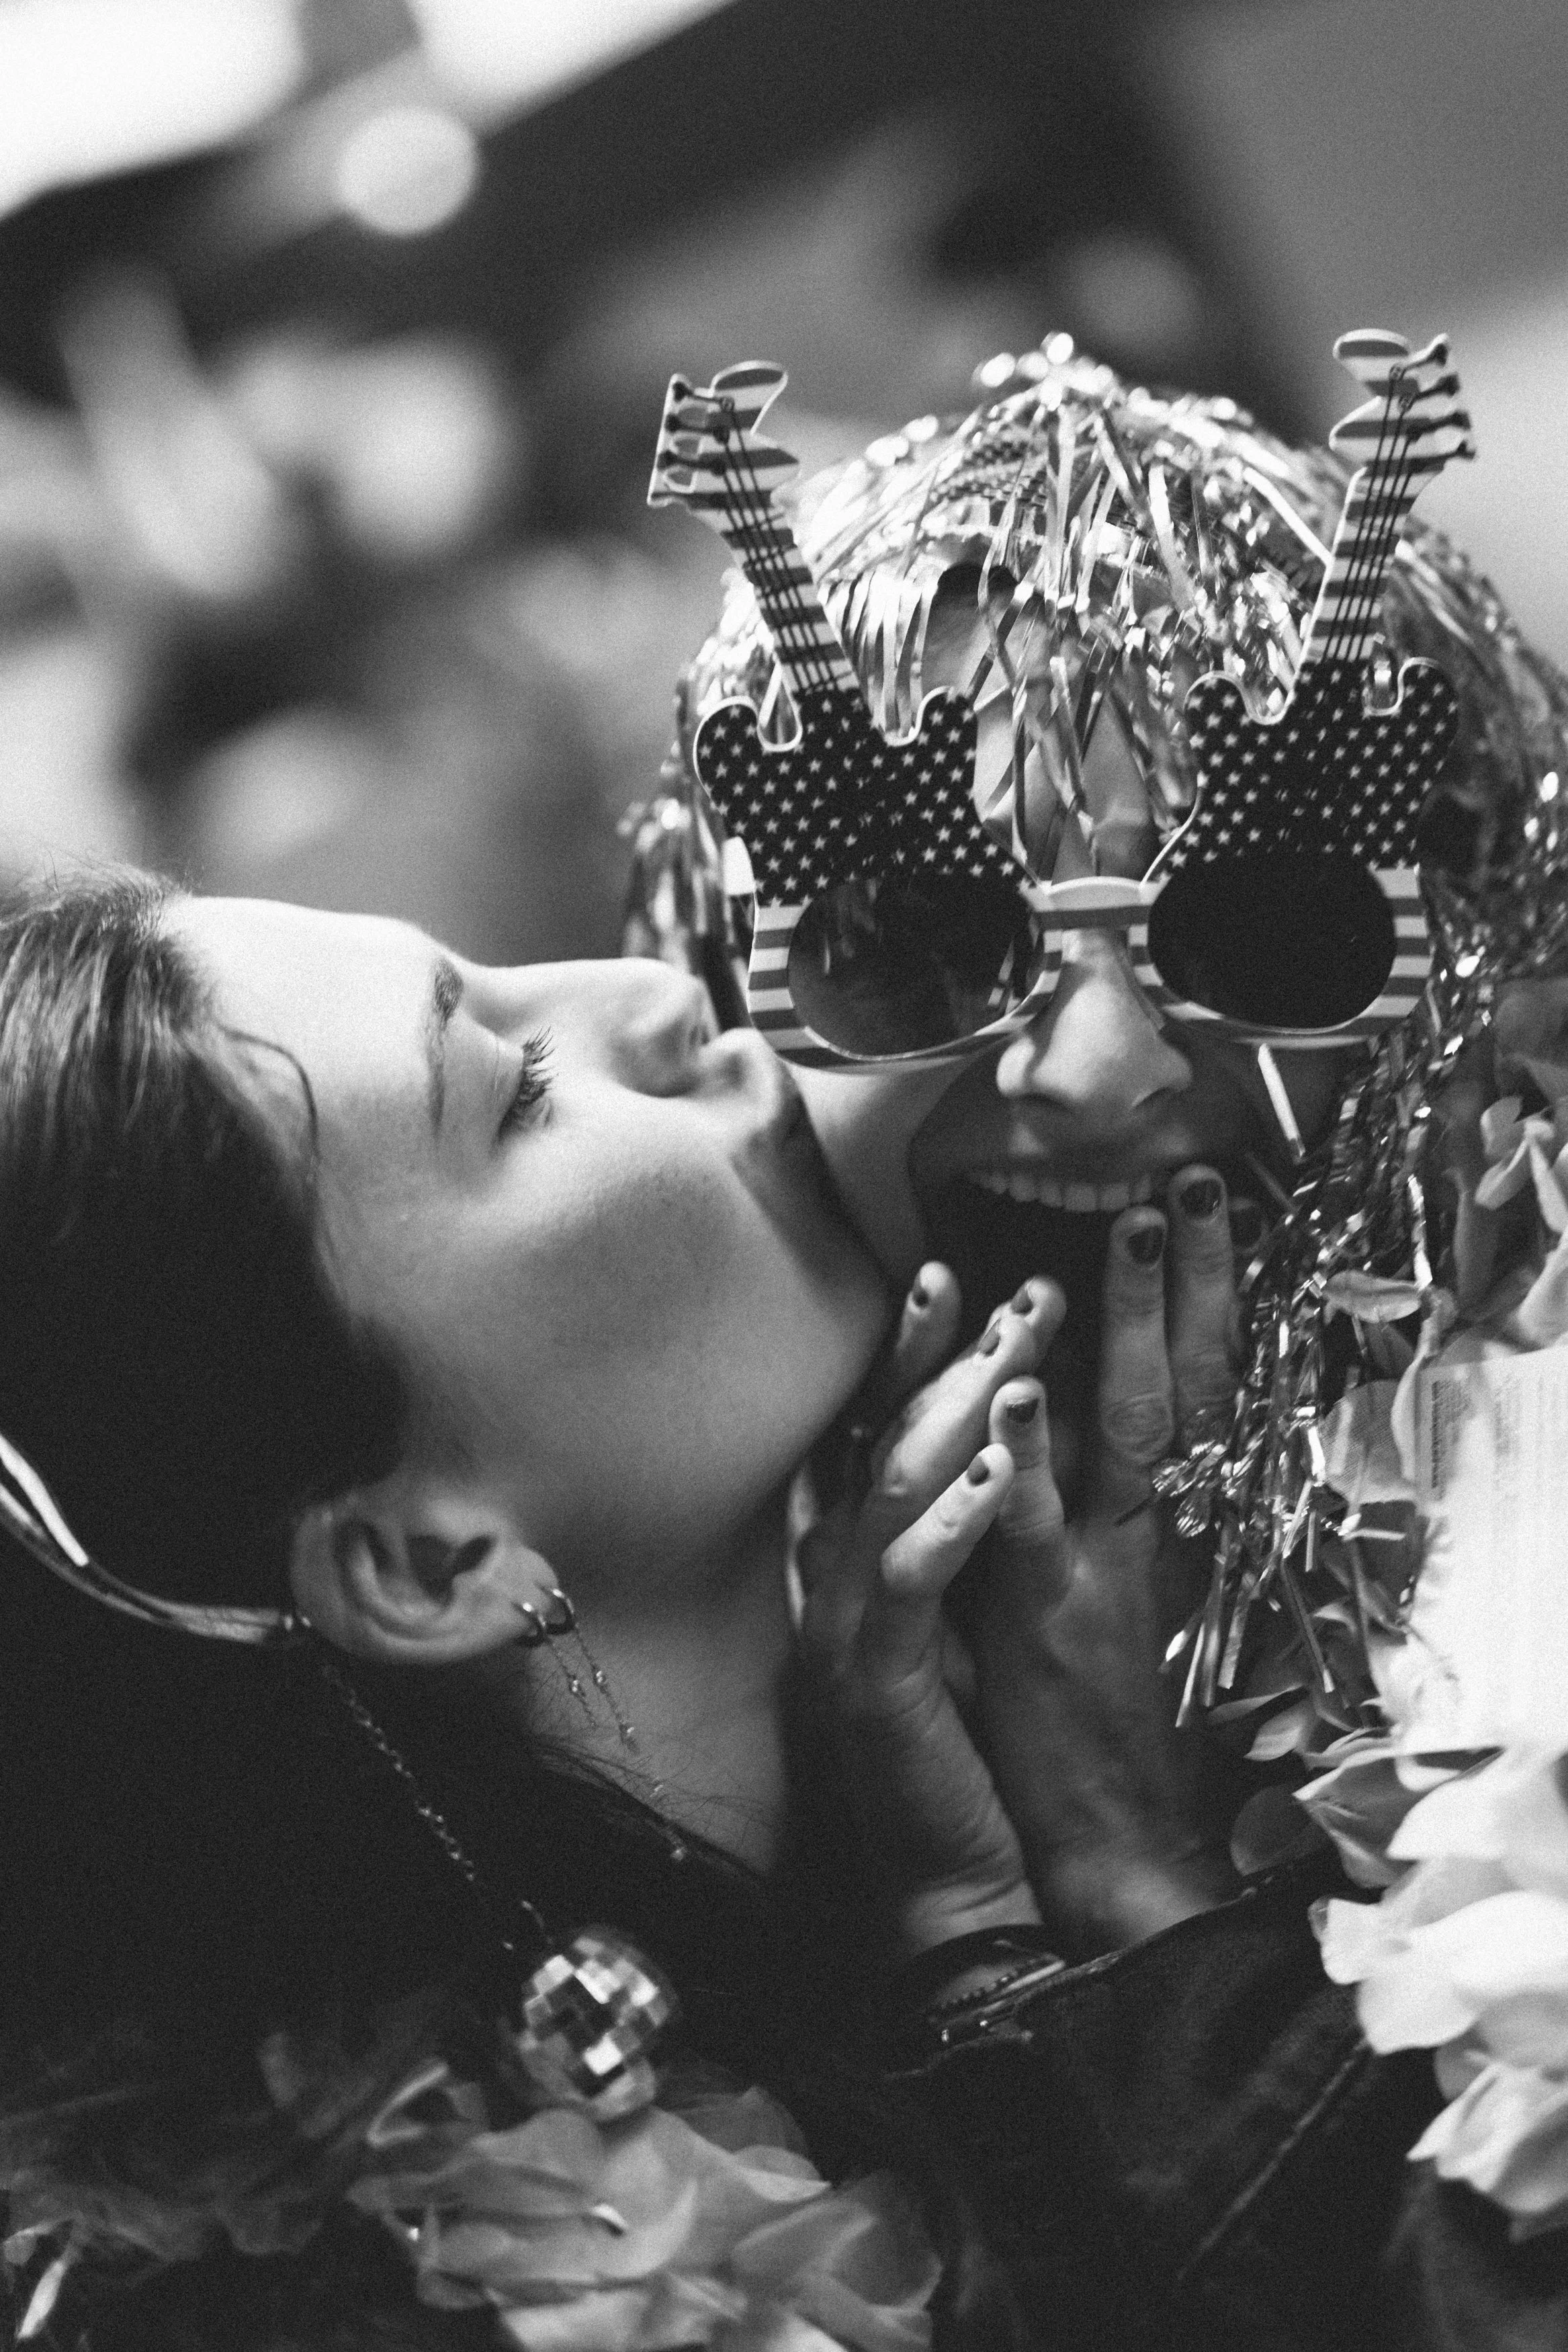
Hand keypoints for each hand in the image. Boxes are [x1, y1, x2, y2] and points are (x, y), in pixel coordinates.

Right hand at [798, 1266, 1062, 1962]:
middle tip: (1019, 1285)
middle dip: (948, 1356)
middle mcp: (838, 1589)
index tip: (955, 1278)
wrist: (946, 1903)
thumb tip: (977, 1468)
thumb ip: (944, 1557)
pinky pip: (907, 1583)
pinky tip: (991, 1470)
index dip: (909, 1357)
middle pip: (882, 1443)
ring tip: (1021, 1342)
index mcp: (857, 1573)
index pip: (876, 1439)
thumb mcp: (957, 1638)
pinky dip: (949, 1521)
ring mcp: (847, 1633)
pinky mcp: (875, 1686)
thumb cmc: (964, 1770)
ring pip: (891, 1491)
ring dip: (957, 1409)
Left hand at [973, 1167, 1244, 1958]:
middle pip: (1167, 1383)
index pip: (1178, 1384)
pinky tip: (1008, 1395)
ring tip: (1117, 1239)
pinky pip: (1030, 1527)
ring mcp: (1095, 1570)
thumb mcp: (1087, 1589)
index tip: (1190, 1206)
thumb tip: (1050, 1406)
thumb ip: (1079, 1506)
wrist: (1101, 1852)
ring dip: (1121, 1332)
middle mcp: (1133, 1532)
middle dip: (1175, 1285)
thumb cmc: (1087, 1724)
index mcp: (1145, 1521)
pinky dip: (1021, 1460)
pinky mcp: (1047, 1623)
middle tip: (1181, 1186)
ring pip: (1120, 1430)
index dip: (1189, 1296)